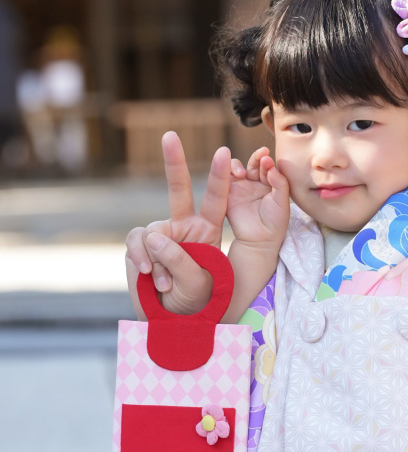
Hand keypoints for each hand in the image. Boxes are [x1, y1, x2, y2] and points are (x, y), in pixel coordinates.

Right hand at [125, 131, 230, 316]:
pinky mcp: (140, 244)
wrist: (171, 316)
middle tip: (170, 135)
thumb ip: (179, 259)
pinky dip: (141, 260)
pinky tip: (148, 275)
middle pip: (178, 189)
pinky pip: (137, 244)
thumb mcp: (197, 283)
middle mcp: (184, 226)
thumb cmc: (194, 299)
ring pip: (152, 231)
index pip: (216, 199)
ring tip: (165, 282)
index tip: (226, 153)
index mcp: (208, 230)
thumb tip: (155, 236)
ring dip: (156, 258)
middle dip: (174, 161)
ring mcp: (161, 234)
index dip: (219, 177)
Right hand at [227, 147, 289, 249]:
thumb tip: (271, 165)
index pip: (268, 167)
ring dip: (240, 164)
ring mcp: (241, 187)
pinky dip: (227, 171)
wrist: (259, 240)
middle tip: (261, 157)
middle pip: (254, 164)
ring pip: (238, 167)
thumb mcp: (282, 201)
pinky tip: (236, 174)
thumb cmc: (275, 222)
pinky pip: (225, 178)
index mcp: (270, 184)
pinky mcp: (228, 193)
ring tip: (245, 172)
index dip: (268, 162)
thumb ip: (280, 182)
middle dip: (257, 158)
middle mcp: (255, 183)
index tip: (268, 160)